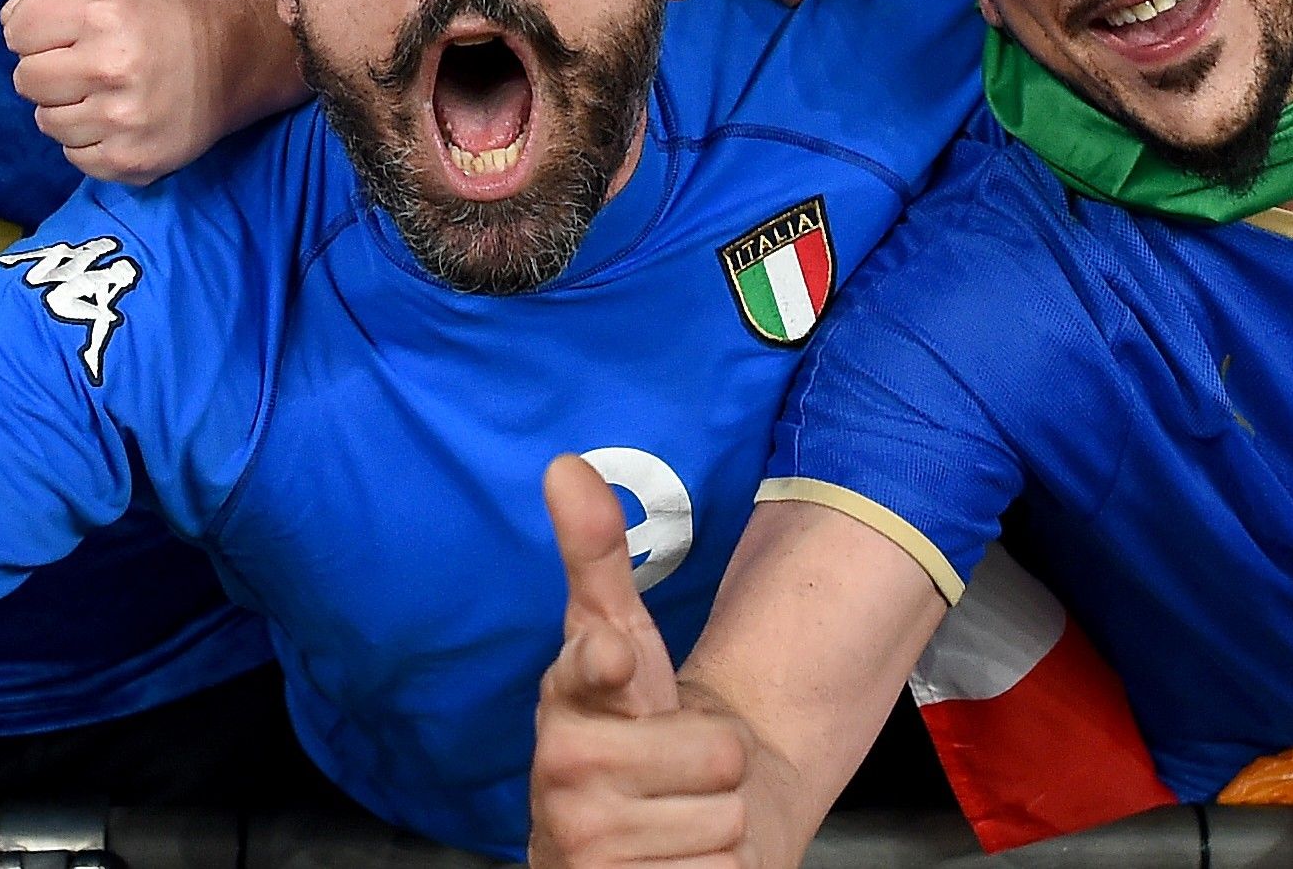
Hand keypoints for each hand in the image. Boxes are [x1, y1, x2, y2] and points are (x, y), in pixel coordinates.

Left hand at [5, 0, 293, 182]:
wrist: (229, 62)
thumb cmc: (156, 17)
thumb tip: (8, 25)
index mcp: (101, 13)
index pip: (17, 30)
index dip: (31, 31)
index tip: (58, 34)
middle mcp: (110, 66)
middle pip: (26, 79)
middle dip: (46, 70)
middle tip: (81, 66)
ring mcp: (121, 120)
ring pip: (46, 122)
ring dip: (66, 108)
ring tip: (101, 94)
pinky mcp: (131, 160)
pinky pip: (73, 156)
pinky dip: (87, 140)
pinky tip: (115, 120)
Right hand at [526, 456, 751, 868]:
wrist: (638, 839)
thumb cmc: (635, 731)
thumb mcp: (620, 641)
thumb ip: (596, 556)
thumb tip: (564, 464)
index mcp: (566, 704)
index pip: (587, 671)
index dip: (605, 666)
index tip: (616, 658)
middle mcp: (565, 780)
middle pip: (719, 754)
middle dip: (721, 767)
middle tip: (681, 772)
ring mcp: (591, 851)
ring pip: (728, 820)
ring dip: (719, 825)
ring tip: (677, 818)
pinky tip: (678, 863)